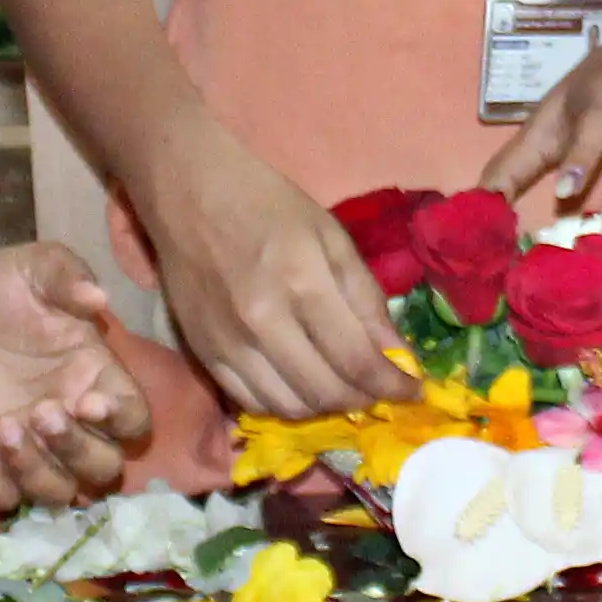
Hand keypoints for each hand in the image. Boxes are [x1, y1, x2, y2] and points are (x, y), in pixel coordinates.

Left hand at [0, 240, 150, 505]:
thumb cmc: (3, 281)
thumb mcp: (38, 265)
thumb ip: (68, 277)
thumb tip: (97, 298)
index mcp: (98, 376)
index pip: (135, 422)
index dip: (121, 423)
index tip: (86, 401)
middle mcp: (73, 419)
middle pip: (104, 470)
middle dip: (76, 451)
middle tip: (38, 411)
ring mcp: (32, 443)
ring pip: (59, 492)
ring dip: (35, 471)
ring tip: (2, 426)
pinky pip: (5, 498)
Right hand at [136, 129, 405, 419]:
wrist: (188, 193)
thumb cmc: (268, 206)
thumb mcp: (331, 238)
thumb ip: (366, 300)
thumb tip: (399, 357)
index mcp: (303, 284)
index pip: (357, 361)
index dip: (393, 387)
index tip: (412, 392)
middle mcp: (263, 322)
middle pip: (326, 392)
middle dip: (363, 400)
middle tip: (379, 390)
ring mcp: (228, 343)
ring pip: (289, 407)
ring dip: (325, 407)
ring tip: (342, 387)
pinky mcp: (203, 353)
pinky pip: (251, 403)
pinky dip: (285, 404)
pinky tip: (300, 385)